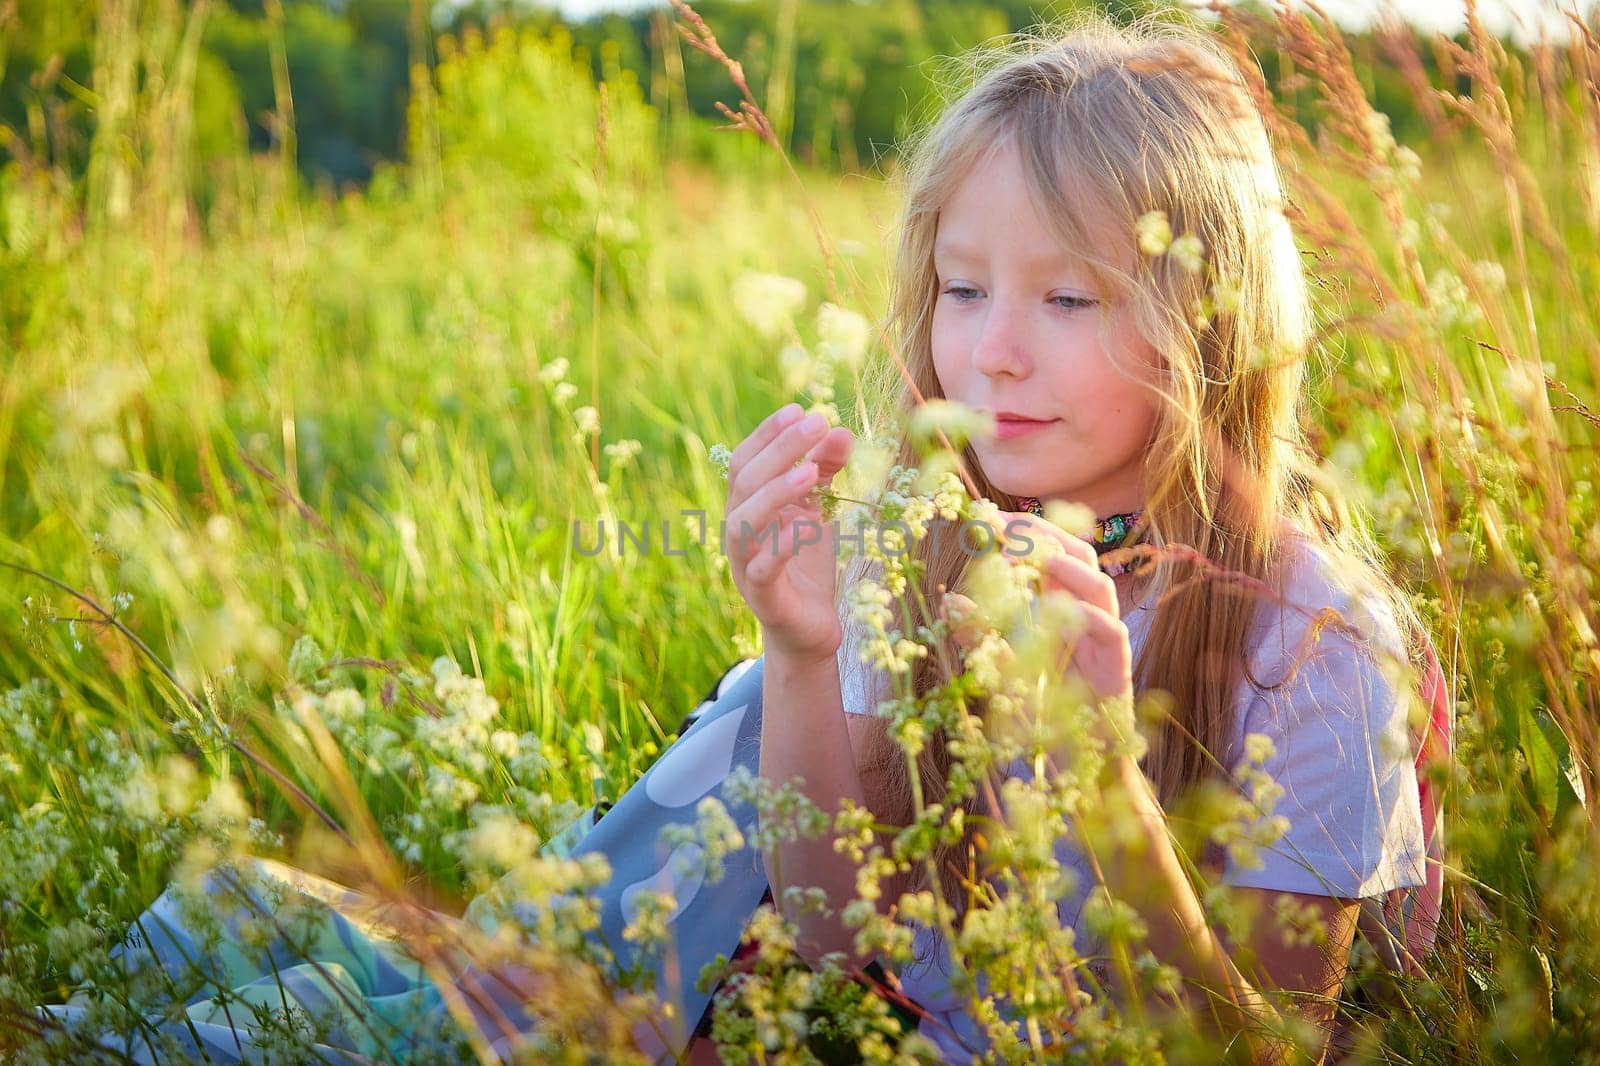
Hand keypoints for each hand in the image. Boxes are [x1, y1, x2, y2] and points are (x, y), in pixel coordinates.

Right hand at [725, 404, 854, 664]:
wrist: (808, 629)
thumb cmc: (806, 565)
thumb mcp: (818, 511)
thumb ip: (824, 472)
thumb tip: (840, 430)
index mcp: (746, 507)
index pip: (745, 460)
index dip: (768, 434)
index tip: (800, 410)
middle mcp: (738, 531)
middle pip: (744, 481)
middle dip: (779, 449)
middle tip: (815, 423)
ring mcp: (745, 564)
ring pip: (743, 522)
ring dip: (775, 492)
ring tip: (810, 471)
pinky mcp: (763, 596)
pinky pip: (764, 567)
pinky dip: (783, 544)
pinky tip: (808, 524)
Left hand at [945, 511, 1132, 707]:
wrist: (1081, 762)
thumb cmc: (1043, 712)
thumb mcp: (999, 669)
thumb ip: (979, 637)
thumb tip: (948, 603)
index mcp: (1059, 606)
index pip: (1048, 554)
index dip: (1023, 533)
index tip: (987, 518)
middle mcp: (1084, 614)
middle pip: (1079, 556)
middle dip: (1045, 537)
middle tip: (1008, 528)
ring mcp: (1103, 639)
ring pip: (1100, 587)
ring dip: (1070, 568)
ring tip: (1040, 559)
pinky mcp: (1117, 667)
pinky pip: (1111, 631)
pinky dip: (1087, 617)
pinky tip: (1059, 612)